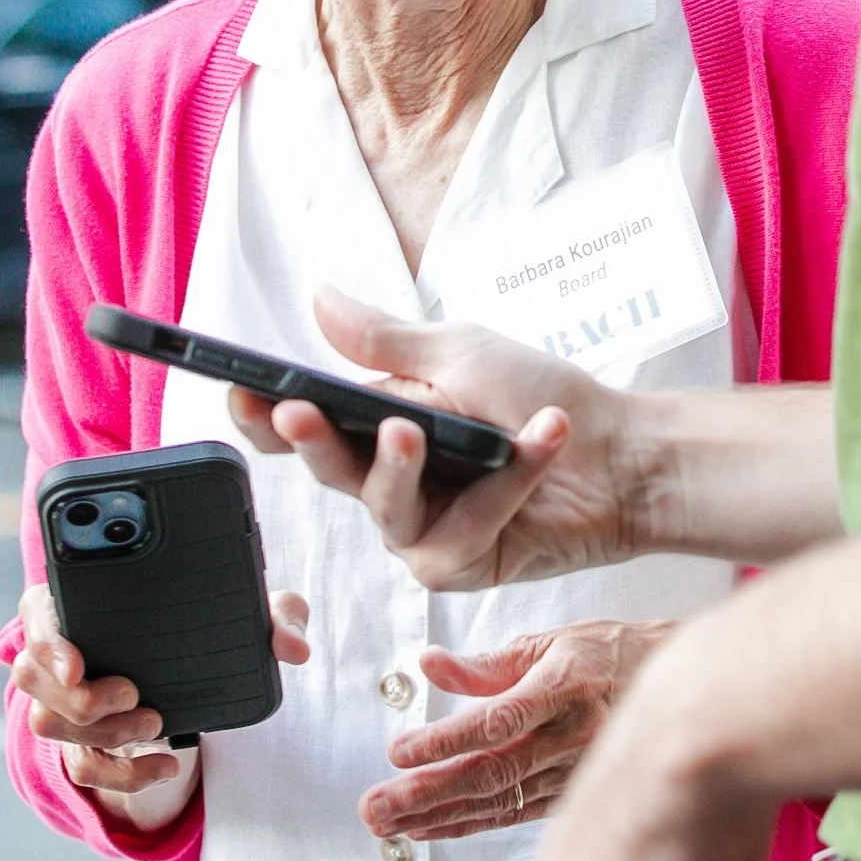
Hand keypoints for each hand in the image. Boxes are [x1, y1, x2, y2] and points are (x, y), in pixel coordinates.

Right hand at [12, 581, 310, 828]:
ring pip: (49, 726)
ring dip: (103, 731)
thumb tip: (292, 648)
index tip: (77, 666)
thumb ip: (276, 615)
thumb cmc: (207, 624)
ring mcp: (66, 703)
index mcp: (80, 605)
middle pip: (31, 680)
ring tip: (155, 723)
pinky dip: (123, 773)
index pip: (37, 616)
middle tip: (133, 693)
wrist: (194, 672)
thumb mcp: (246, 611)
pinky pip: (84, 769)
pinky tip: (166, 764)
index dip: (48, 642)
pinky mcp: (84, 744)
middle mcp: (61, 654)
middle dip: (80, 696)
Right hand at [231, 285, 657, 590]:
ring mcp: (423, 527)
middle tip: (298, 409)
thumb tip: (317, 297)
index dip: (263, 414)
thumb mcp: (458, 353)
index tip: (241, 391)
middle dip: (308, 439)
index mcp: (379, 421)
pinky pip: (457, 533)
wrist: (620, 450)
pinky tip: (540, 441)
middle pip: (327, 469)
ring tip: (414, 428)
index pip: (302, 425)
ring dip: (400, 467)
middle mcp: (390, 479)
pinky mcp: (462, 563)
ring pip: (384, 509)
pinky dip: (501, 485)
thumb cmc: (540, 395)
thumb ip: (384, 340)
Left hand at [361, 621, 669, 843]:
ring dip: (438, 816)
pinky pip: (515, 815)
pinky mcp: (574, 796)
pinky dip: (468, 824)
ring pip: (499, 802)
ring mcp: (576, 772)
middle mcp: (572, 736)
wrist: (684, 693)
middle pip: (491, 772)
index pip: (497, 720)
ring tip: (388, 823)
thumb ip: (487, 662)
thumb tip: (430, 665)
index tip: (399, 751)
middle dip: (427, 793)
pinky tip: (430, 829)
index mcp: (564, 686)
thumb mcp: (553, 641)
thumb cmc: (614, 656)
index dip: (446, 740)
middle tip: (376, 806)